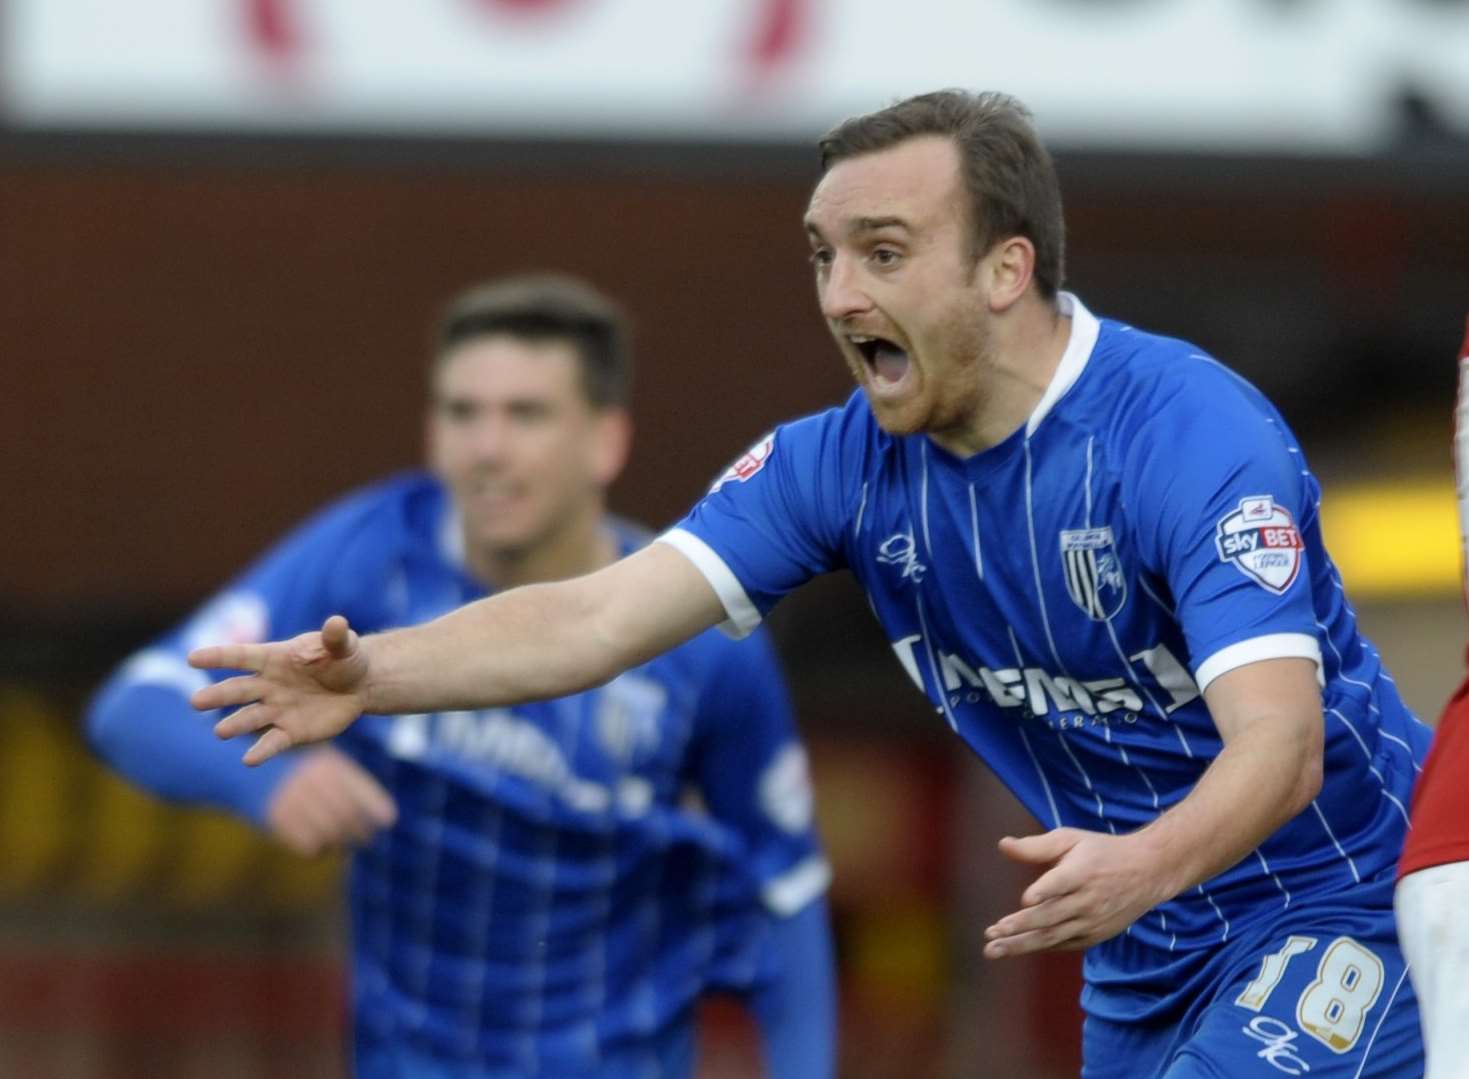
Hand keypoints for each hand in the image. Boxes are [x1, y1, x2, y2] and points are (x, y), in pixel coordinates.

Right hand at [189, 614, 370, 765]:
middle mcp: (269, 685)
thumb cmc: (344, 659)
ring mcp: (277, 709)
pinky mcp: (291, 731)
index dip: (218, 657)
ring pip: (250, 717)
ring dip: (235, 724)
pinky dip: (261, 751)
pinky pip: (273, 742)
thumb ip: (336, 637)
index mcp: (274, 658)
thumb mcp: (344, 645)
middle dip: (217, 696)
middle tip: (196, 702)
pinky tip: (249, 760)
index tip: (192, 658)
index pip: (241, 656)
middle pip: (238, 690)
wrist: (359, 686)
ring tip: (220, 732)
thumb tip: (336, 622)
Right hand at [265, 746, 396, 856]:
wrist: (255, 776)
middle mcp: (311, 781)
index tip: (390, 820)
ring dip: (341, 843)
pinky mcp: (277, 819)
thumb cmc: (306, 778)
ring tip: (346, 845)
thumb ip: (355, 790)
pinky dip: (319, 849)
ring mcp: (293, 799)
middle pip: (346, 814)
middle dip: (361, 830)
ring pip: (328, 832)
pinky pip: (308, 844)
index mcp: (328, 766)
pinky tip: (323, 846)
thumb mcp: (330, 770)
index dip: (376, 804)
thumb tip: (388, 818)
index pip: (358, 788)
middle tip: (369, 840)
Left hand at [982, 827, 1172, 958]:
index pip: (1061, 883)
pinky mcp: (1096, 935)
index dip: (1044, 890)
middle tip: (990, 934)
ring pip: (1053, 936)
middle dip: (1018, 928)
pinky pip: (1064, 943)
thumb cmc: (1102, 852)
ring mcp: (1092, 921)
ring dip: (1022, 944)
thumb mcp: (1071, 840)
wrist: (1148, 872)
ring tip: (994, 949)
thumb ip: (1036, 846)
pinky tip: (1017, 947)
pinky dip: (1042, 946)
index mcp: (1082, 871)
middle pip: (1050, 916)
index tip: (1025, 899)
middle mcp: (1088, 899)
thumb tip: (1002, 845)